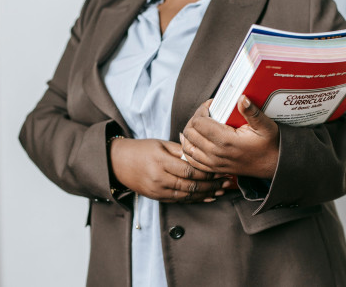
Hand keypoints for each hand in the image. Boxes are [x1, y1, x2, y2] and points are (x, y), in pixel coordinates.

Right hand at [109, 138, 230, 202]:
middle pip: (191, 185)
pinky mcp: (157, 197)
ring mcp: (158, 190)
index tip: (220, 169)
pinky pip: (180, 200)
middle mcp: (159, 178)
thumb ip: (181, 150)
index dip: (207, 172)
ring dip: (206, 194)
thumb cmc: (142, 149)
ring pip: (187, 195)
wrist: (118, 163)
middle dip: (211, 185)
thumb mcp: (161, 144)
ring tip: (221, 191)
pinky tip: (207, 198)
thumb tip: (201, 153)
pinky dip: (195, 200)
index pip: (189, 170)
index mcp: (161, 162)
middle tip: (226, 182)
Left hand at [181, 95, 279, 178]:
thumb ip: (252, 112)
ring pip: (187, 146)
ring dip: (189, 133)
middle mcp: (216, 153)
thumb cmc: (270, 145)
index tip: (211, 104)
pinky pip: (191, 159)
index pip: (198, 122)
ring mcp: (213, 163)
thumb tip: (242, 97)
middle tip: (205, 113)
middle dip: (194, 119)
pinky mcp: (213, 169)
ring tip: (199, 124)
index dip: (202, 109)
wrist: (273, 166)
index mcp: (226, 141)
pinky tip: (194, 140)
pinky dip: (189, 148)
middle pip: (189, 133)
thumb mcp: (265, 125)